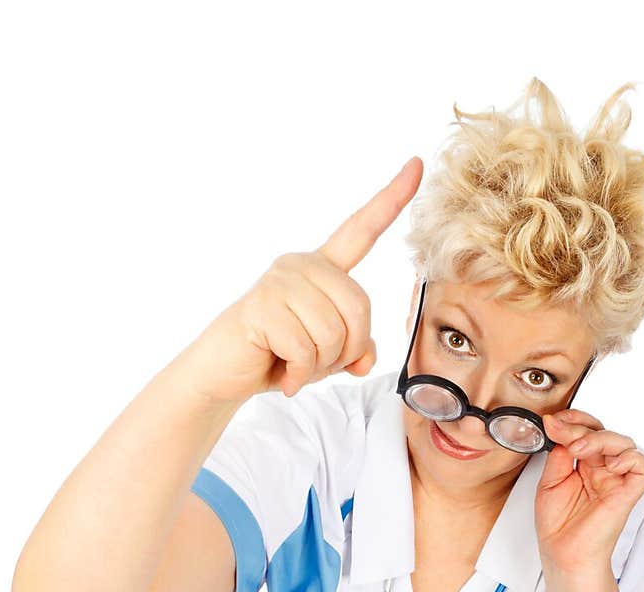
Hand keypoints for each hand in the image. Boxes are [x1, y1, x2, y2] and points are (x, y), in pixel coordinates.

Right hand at [193, 156, 423, 403]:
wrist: (225, 372)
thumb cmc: (278, 356)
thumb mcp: (328, 356)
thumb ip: (356, 350)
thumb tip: (365, 359)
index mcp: (323, 268)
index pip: (361, 230)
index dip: (391, 200)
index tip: (417, 164)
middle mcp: (302, 265)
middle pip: (360, 306)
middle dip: (347, 349)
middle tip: (319, 364)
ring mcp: (280, 281)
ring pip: (333, 333)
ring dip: (321, 364)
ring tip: (296, 366)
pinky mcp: (263, 306)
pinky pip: (306, 350)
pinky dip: (301, 374)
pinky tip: (286, 376)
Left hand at [534, 408, 643, 573]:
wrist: (564, 555)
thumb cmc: (558, 526)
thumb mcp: (549, 481)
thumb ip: (558, 454)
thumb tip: (560, 427)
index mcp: (585, 465)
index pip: (588, 430)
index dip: (574, 420)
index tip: (553, 422)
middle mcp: (603, 469)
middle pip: (603, 433)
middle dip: (580, 427)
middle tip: (560, 431)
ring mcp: (617, 480)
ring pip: (623, 443)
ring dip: (599, 438)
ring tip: (578, 448)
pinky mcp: (629, 493)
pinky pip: (642, 466)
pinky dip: (628, 458)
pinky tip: (609, 465)